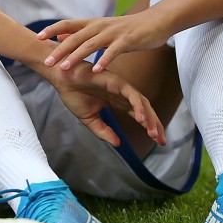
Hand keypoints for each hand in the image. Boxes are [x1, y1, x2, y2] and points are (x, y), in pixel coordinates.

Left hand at [38, 11, 171, 72]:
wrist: (155, 22)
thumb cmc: (126, 28)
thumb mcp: (100, 29)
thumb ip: (80, 33)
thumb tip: (59, 36)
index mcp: (92, 23)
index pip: (67, 24)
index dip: (52, 29)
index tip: (37, 37)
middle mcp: (100, 26)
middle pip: (75, 38)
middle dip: (60, 50)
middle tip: (47, 62)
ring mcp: (113, 33)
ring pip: (91, 45)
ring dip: (76, 56)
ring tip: (65, 68)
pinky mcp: (127, 40)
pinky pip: (113, 52)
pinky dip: (104, 60)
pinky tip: (96, 70)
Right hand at [41, 62, 165, 146]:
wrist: (61, 78)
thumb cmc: (73, 93)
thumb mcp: (89, 119)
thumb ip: (103, 131)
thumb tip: (117, 144)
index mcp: (117, 101)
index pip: (139, 115)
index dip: (150, 128)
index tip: (158, 142)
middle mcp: (122, 94)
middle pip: (145, 110)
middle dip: (155, 125)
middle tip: (162, 141)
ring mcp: (121, 87)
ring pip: (142, 103)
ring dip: (149, 118)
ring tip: (153, 133)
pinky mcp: (116, 81)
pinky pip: (132, 94)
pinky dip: (138, 106)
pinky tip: (140, 118)